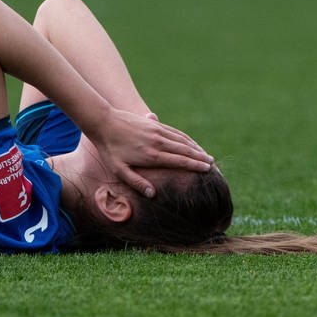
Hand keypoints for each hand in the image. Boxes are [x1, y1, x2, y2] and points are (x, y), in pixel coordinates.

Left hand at [91, 108, 212, 197]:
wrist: (103, 121)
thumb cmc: (109, 149)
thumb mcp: (119, 169)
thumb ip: (136, 182)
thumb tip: (153, 194)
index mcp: (152, 155)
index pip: (179, 161)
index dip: (195, 166)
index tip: (207, 170)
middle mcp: (158, 142)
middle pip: (185, 150)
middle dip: (200, 157)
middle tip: (213, 165)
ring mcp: (157, 131)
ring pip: (182, 140)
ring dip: (196, 147)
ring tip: (206, 155)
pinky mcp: (154, 123)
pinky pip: (175, 131)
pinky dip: (186, 138)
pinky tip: (191, 142)